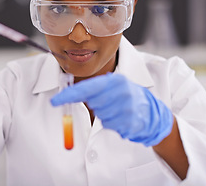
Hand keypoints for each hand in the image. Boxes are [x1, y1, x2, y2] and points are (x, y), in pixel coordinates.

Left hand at [51, 73, 173, 145]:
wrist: (151, 109)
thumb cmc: (125, 95)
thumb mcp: (112, 85)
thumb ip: (93, 88)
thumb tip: (68, 94)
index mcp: (114, 80)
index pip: (85, 88)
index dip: (68, 95)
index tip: (54, 101)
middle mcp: (121, 92)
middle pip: (93, 103)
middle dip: (96, 104)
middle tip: (108, 101)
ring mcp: (126, 108)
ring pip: (100, 115)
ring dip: (104, 115)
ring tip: (117, 109)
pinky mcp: (129, 122)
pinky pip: (109, 125)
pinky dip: (111, 123)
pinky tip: (121, 117)